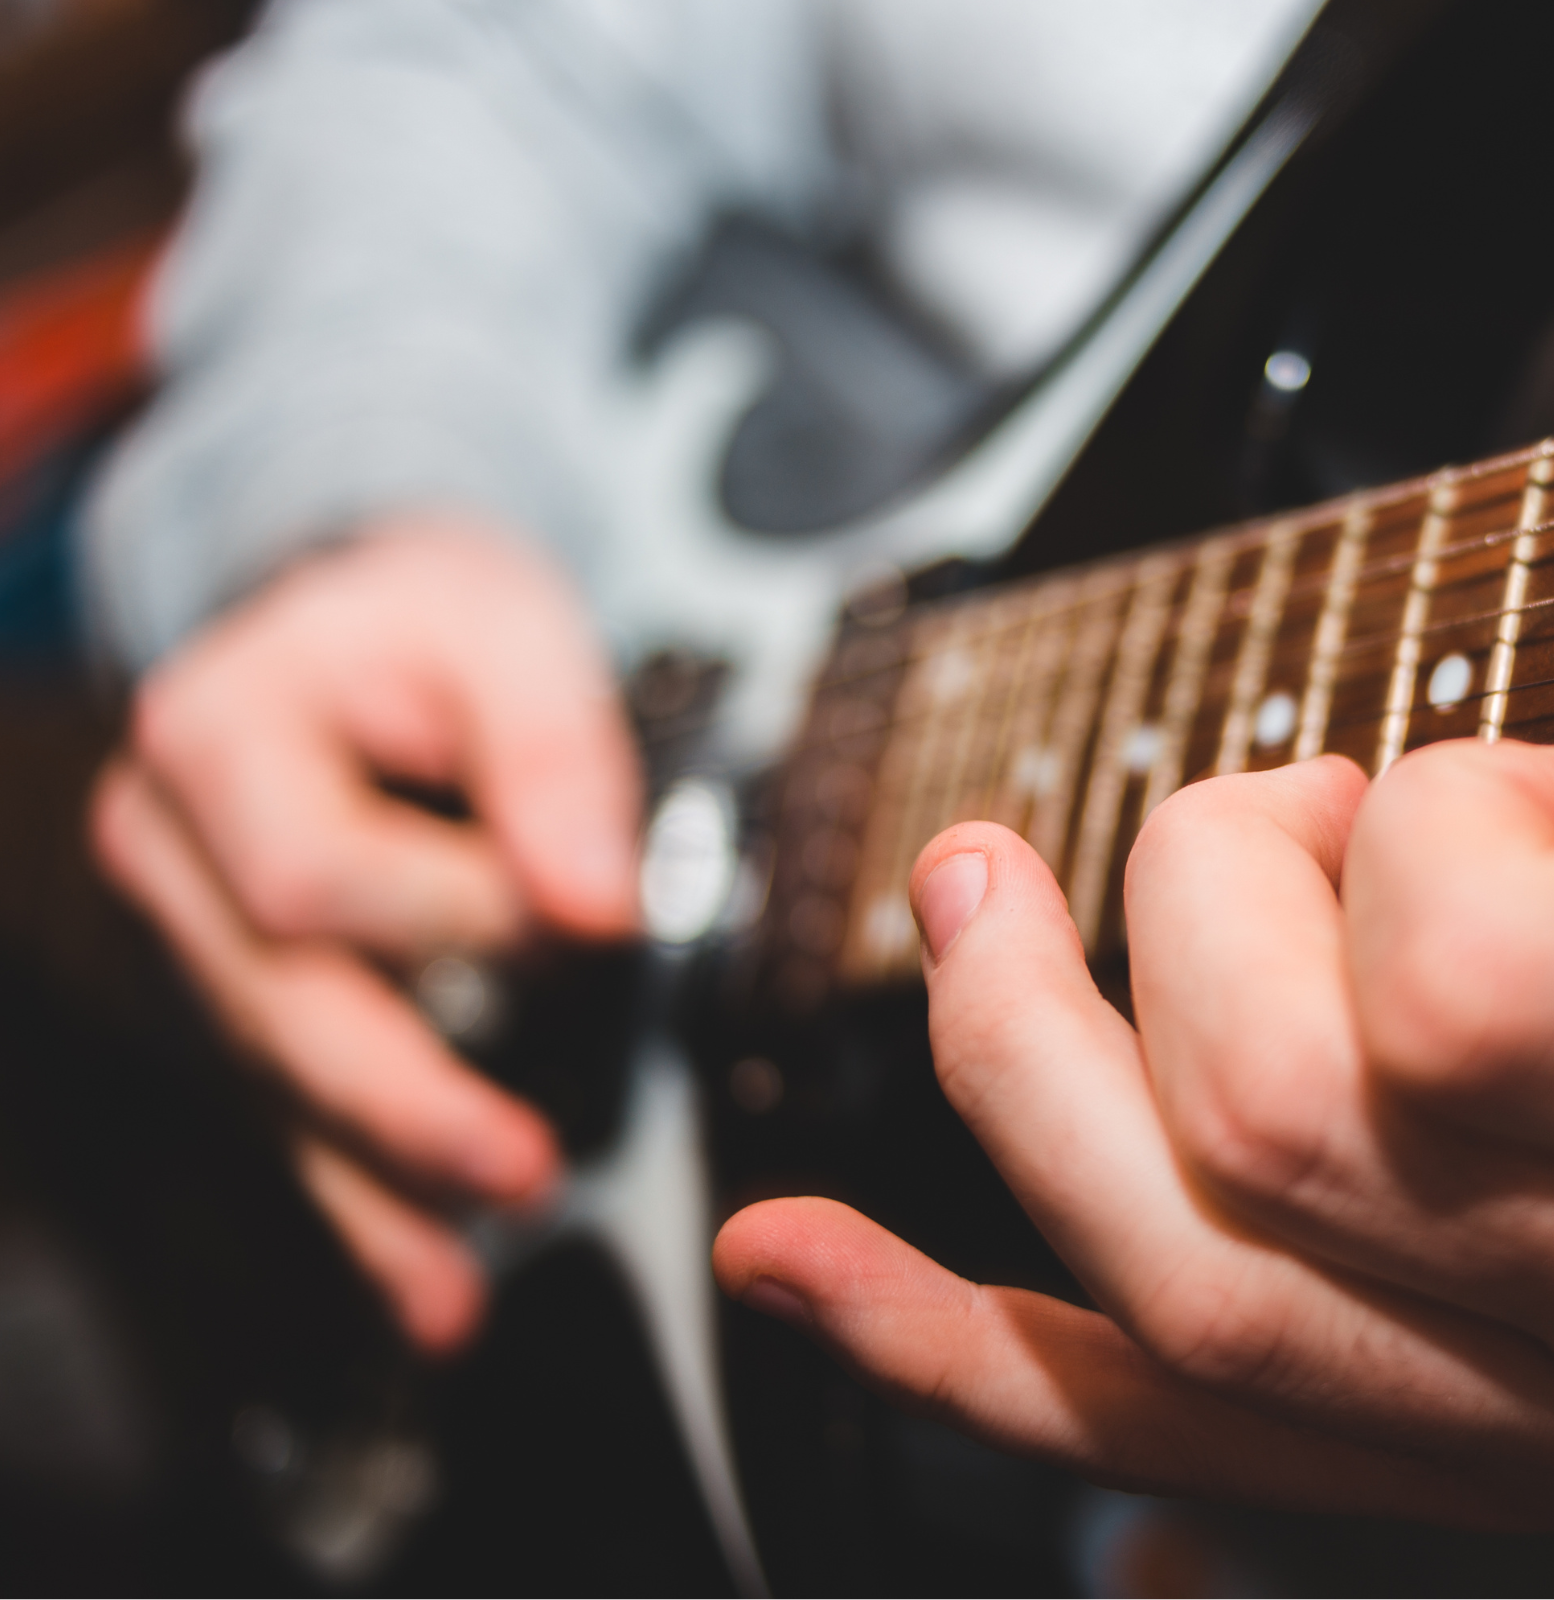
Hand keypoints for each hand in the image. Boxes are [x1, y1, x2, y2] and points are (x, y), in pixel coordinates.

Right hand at [90, 519, 640, 1351]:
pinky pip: (293, 1116)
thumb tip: (595, 906)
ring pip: (276, 1086)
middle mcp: (169, 848)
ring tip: (460, 1291)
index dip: (459, 914)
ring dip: (377, 1197)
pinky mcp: (241, 1004)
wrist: (371, 628)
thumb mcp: (512, 634)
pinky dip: (364, 1209)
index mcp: (216, 735)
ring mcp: (190, 938)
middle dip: (401, 1102)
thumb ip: (555, 760)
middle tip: (522, 1169)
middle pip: (273, 1005)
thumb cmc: (440, 624)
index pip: (314, 874)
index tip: (595, 918)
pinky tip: (424, 1295)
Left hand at [712, 173, 1553, 1519]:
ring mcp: (1550, 1424)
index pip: (1476, 975)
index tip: (1513, 769)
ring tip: (978, 895)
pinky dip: (941, 1346)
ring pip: (1182, 1272)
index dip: (1430, 817)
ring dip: (1013, 1056)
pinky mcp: (1443, 1472)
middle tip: (1305, 810)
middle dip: (1217, 891)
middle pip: (1277, 1109)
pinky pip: (1148, 1433)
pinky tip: (793, 1260)